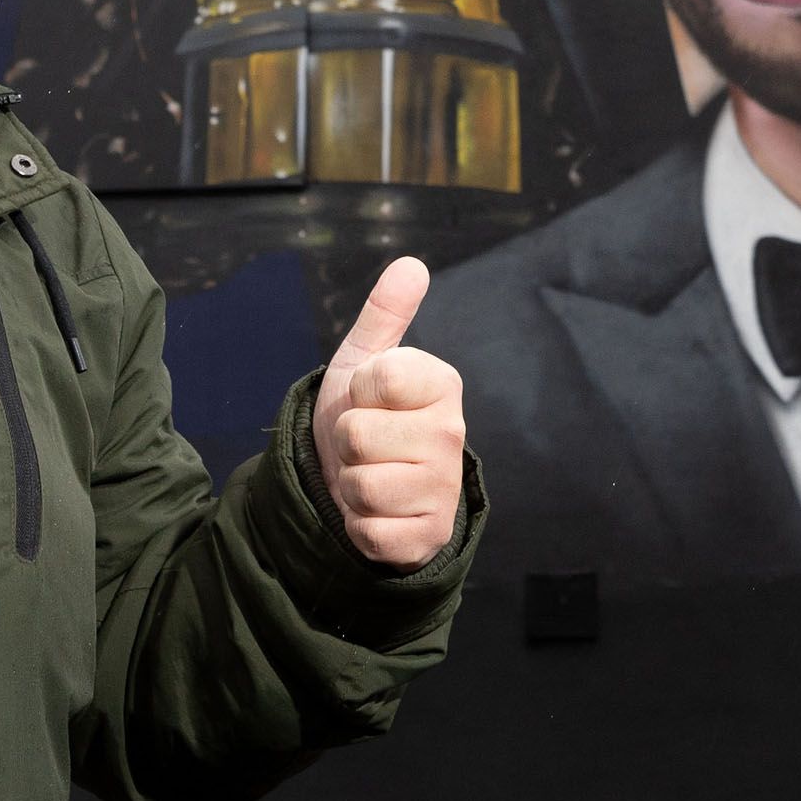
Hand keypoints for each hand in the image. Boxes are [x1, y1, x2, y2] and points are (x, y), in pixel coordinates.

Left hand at [313, 257, 464, 567]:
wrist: (367, 482)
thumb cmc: (367, 415)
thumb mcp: (365, 360)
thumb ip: (385, 313)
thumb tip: (410, 264)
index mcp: (443, 385)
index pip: (380, 377)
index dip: (358, 389)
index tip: (370, 398)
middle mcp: (452, 435)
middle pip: (358, 435)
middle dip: (347, 441)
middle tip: (367, 443)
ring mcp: (444, 489)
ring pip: (361, 485)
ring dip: (351, 485)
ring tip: (371, 475)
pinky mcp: (427, 536)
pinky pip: (369, 531)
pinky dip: (359, 525)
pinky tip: (377, 512)